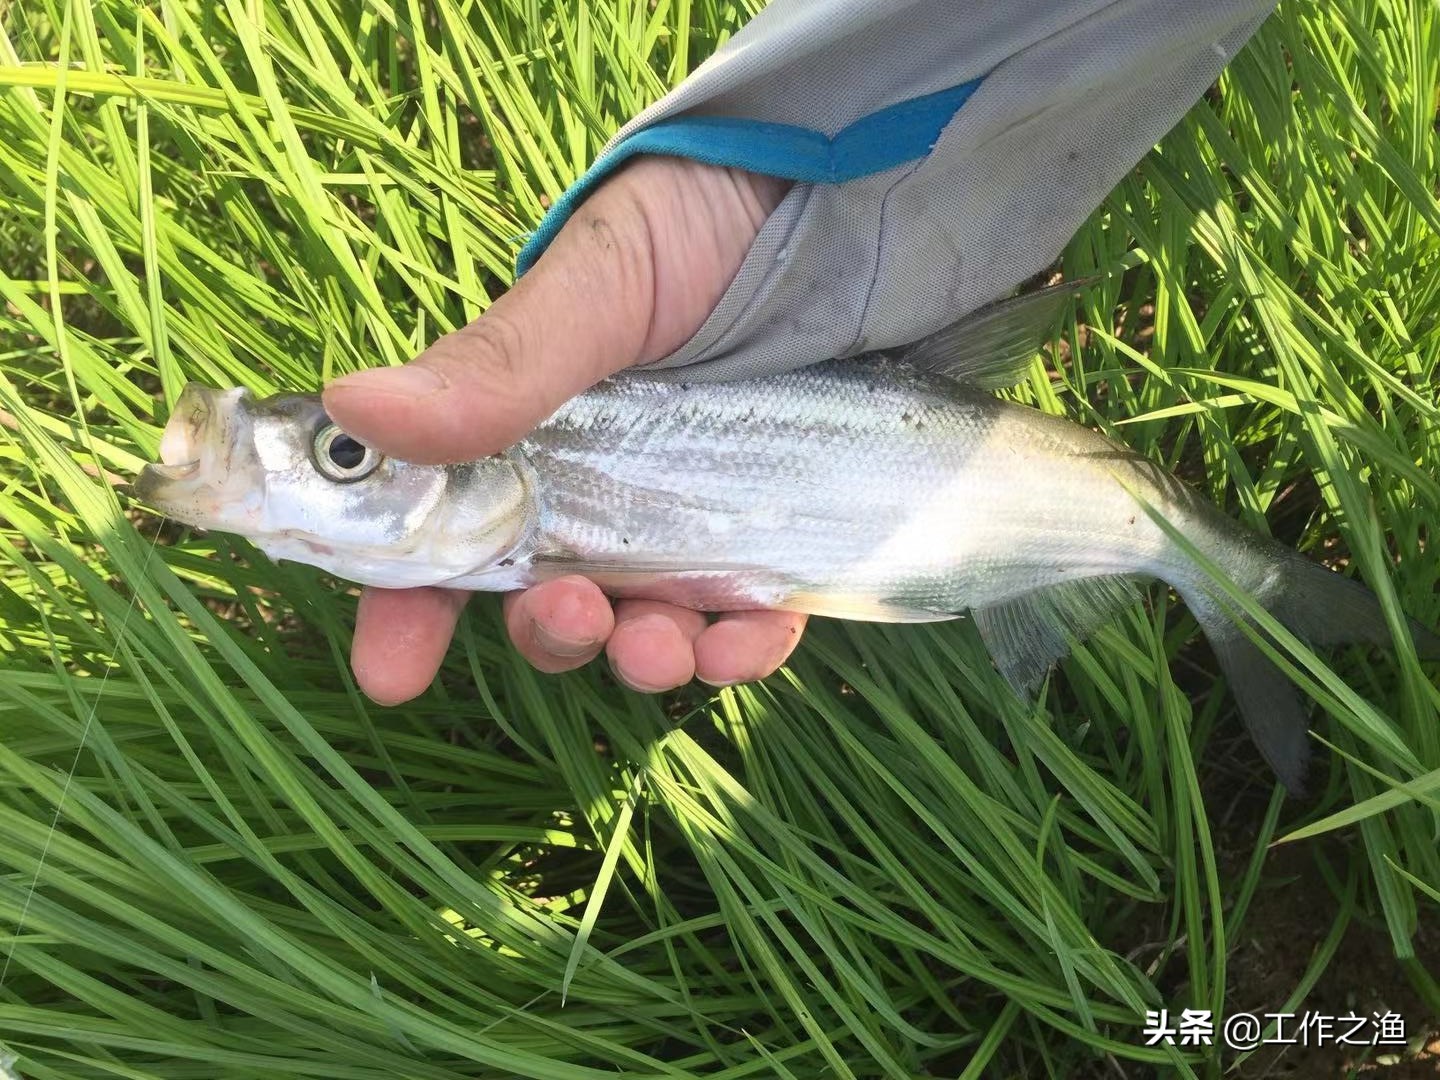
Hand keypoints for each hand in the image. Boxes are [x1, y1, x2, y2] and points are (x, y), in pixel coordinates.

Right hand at [322, 157, 806, 704]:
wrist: (856, 200)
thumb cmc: (707, 222)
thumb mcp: (599, 282)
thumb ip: (496, 364)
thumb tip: (350, 406)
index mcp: (532, 430)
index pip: (450, 535)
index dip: (410, 610)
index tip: (391, 673)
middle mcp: (602, 488)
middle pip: (549, 599)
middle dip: (551, 633)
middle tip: (571, 616)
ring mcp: (691, 518)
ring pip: (647, 627)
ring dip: (644, 657)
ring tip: (665, 648)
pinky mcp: (778, 535)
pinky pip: (751, 621)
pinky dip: (744, 648)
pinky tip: (750, 639)